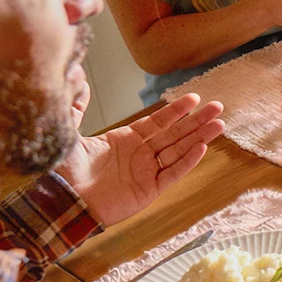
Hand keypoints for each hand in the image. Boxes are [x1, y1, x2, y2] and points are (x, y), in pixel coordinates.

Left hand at [54, 93, 225, 225]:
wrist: (61, 201)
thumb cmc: (64, 171)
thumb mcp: (70, 134)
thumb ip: (78, 108)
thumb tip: (79, 80)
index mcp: (126, 140)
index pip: (158, 122)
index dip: (176, 110)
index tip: (194, 97)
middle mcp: (140, 154)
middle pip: (175, 134)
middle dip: (197, 121)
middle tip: (218, 107)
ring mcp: (146, 172)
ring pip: (179, 151)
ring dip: (200, 138)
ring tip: (219, 125)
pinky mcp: (149, 191)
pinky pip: (172, 173)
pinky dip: (187, 161)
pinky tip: (202, 148)